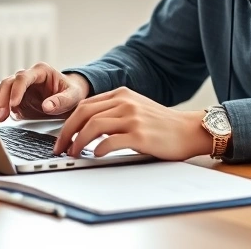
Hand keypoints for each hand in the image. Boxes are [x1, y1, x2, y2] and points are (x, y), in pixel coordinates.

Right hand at [0, 63, 90, 123]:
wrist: (70, 97)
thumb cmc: (72, 93)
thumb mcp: (73, 97)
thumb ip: (61, 101)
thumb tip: (47, 106)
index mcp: (41, 71)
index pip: (23, 77)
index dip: (16, 90)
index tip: (13, 104)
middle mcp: (28, 76)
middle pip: (8, 83)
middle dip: (2, 100)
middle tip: (2, 116)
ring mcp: (19, 86)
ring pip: (0, 89)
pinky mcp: (15, 97)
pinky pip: (0, 99)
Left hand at [53, 87, 212, 160]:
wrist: (189, 130)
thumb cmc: (163, 125)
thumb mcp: (136, 108)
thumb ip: (114, 112)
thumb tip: (86, 128)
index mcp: (121, 94)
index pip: (84, 105)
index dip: (67, 123)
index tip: (61, 138)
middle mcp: (125, 102)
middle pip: (84, 114)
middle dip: (66, 133)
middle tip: (60, 148)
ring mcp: (133, 117)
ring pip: (93, 126)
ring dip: (78, 142)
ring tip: (74, 154)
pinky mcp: (140, 134)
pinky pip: (110, 142)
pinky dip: (98, 150)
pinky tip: (95, 156)